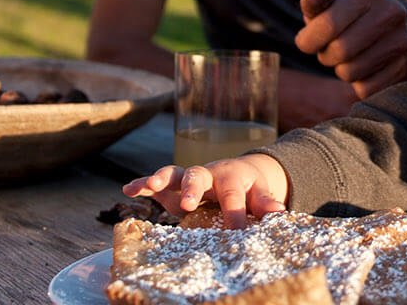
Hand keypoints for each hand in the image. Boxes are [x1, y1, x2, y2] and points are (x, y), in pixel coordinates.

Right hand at [123, 155, 290, 228]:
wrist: (241, 173)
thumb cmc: (251, 187)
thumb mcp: (262, 193)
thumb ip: (266, 203)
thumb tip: (278, 212)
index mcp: (232, 178)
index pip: (233, 196)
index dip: (234, 214)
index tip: (235, 233)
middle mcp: (208, 174)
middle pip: (199, 176)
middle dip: (193, 189)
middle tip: (189, 203)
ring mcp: (188, 179)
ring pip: (174, 174)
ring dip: (162, 178)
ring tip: (150, 185)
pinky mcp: (174, 186)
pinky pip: (156, 183)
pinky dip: (142, 184)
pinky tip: (128, 189)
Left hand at [292, 0, 406, 99]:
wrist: (385, 29)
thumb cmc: (346, 16)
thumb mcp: (330, 4)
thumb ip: (315, 3)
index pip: (328, 25)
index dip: (308, 40)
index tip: (305, 42)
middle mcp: (391, 11)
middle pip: (340, 51)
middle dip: (325, 55)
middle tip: (329, 50)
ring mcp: (403, 40)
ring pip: (351, 73)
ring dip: (341, 70)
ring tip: (348, 57)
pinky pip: (366, 89)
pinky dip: (358, 84)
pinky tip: (364, 68)